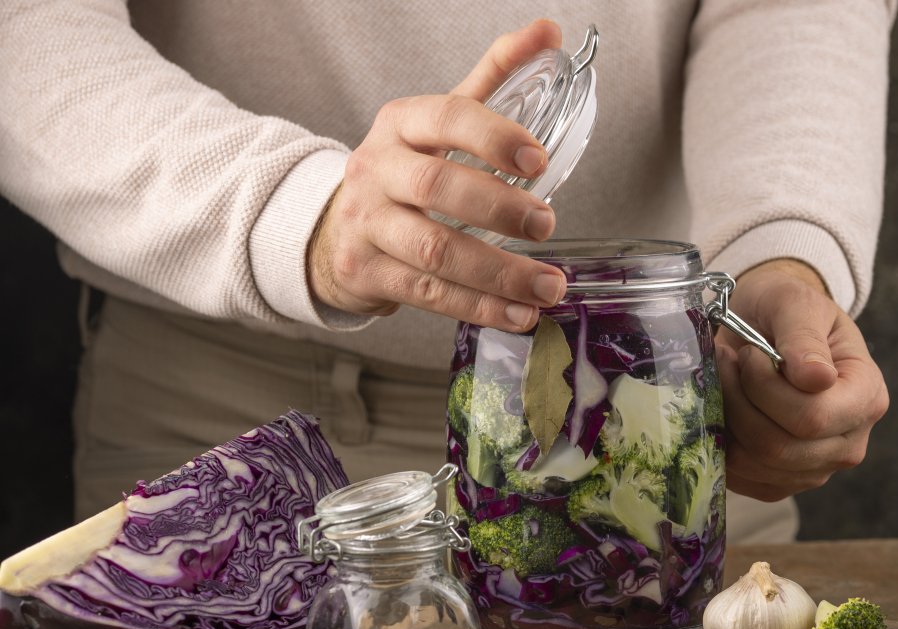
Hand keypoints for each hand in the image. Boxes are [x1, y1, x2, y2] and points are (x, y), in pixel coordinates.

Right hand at [308, 20, 567, 331]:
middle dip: (500, 208)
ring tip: (549, 286)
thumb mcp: (440, 119)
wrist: (335, 228)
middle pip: (437, 187)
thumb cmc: (405, 171)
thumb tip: (548, 32)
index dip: (493, 137)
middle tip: (547, 225)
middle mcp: (377, 170)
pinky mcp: (367, 273)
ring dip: (499, 273)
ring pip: (435, 251)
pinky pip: (429, 295)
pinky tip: (520, 314)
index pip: (446, 117)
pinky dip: (480, 307)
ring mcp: (367, 224)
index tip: (539, 161)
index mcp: (401, 124)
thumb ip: (496, 76)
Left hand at [715, 259, 889, 500]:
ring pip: (757, 464)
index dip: (766, 388)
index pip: (813, 417)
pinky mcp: (783, 483)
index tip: (749, 353)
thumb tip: (817, 379)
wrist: (768, 327)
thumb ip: (804, 336)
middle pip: (782, 447)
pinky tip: (724, 410)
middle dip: (740, 402)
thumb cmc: (787, 311)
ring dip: (727, 420)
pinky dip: (723, 445)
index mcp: (866, 396)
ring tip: (723, 381)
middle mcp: (850, 441)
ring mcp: (817, 468)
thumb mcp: (796, 302)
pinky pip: (745, 479)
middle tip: (726, 363)